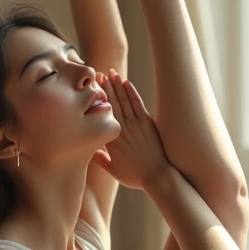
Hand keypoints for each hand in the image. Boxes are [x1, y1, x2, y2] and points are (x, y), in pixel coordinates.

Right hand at [91, 69, 171, 189]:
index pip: (101, 115)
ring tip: (111, 73)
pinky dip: (131, 92)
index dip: (97, 100)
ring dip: (117, 86)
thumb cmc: (135, 176)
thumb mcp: (114, 171)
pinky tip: (126, 83)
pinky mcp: (147, 124)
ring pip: (123, 100)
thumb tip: (91, 152)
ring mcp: (135, 125)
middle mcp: (121, 129)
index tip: (92, 89)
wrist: (156, 176)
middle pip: (111, 103)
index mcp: (111, 140)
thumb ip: (101, 161)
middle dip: (105, 87)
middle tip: (99, 74)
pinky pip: (137, 104)